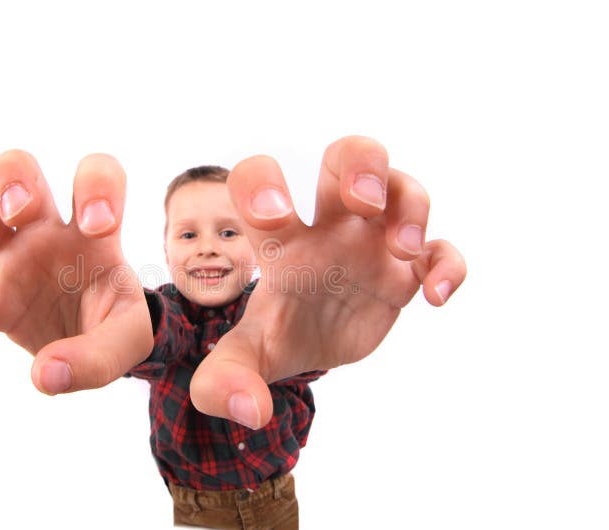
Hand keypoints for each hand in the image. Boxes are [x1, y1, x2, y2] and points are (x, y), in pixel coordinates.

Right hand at [0, 151, 152, 393]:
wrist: (94, 350)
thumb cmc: (113, 324)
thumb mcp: (127, 342)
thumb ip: (99, 357)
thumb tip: (47, 375)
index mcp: (92, 232)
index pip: (96, 176)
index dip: (96, 185)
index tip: (97, 226)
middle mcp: (47, 234)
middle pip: (18, 169)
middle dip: (12, 177)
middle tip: (18, 212)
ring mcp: (12, 259)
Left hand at [190, 136, 466, 428]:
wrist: (316, 346)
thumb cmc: (278, 334)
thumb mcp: (245, 359)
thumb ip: (224, 381)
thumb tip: (247, 412)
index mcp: (280, 240)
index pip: (259, 180)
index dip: (262, 182)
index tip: (274, 215)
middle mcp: (329, 229)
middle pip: (347, 159)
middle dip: (359, 162)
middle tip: (361, 200)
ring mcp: (373, 244)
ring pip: (403, 190)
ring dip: (410, 206)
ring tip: (403, 249)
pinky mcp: (407, 272)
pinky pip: (440, 250)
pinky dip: (448, 263)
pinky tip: (437, 295)